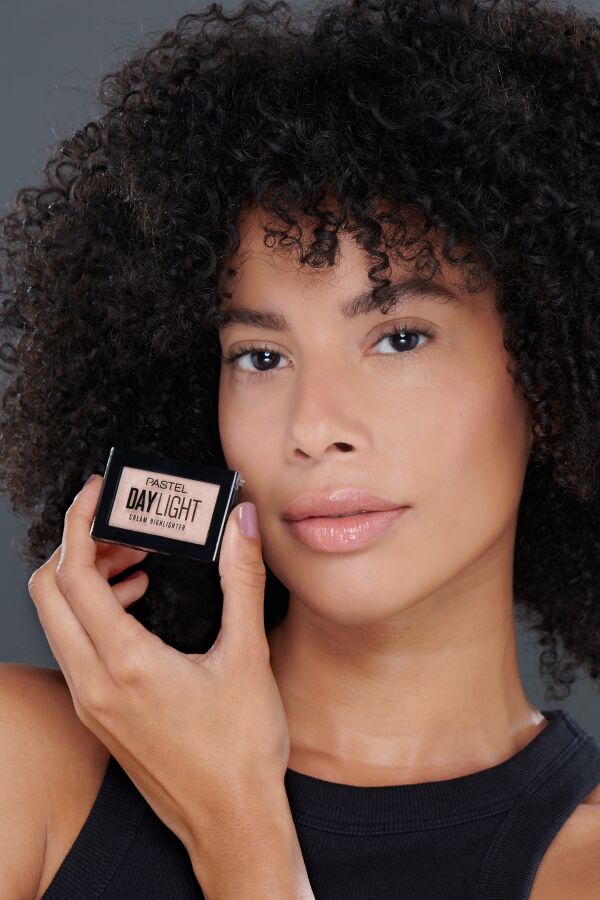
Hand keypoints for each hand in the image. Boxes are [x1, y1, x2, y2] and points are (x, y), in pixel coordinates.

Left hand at [27, 473, 290, 853]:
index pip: (73, 575)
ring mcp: (89, 703)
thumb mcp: (248, 656)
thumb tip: (242, 524)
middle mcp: (93, 684)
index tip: (97, 493)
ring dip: (84, 579)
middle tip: (121, 524)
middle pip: (48, 592)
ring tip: (135, 558)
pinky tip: (135, 604)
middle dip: (77, 546)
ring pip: (57, 621)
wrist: (230, 822)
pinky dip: (92, 612)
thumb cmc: (241, 750)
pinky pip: (73, 647)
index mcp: (125, 664)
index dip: (80, 523)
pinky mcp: (97, 715)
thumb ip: (241, 580)